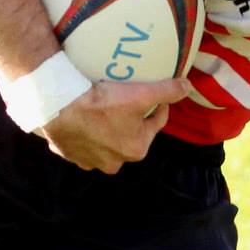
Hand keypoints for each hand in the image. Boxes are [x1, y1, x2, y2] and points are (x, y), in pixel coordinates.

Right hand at [40, 77, 188, 172]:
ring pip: (105, 143)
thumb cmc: (104, 104)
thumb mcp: (141, 94)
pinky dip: (84, 134)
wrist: (61, 109)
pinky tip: (82, 120)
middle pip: (130, 135)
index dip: (158, 105)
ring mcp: (90, 161)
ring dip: (108, 130)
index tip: (154, 92)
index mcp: (136, 149)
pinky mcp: (69, 154)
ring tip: (104, 109)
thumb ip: (168, 91)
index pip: (155, 123)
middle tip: (127, 99)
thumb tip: (188, 87)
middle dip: (132, 120)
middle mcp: (114, 162)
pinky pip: (81, 143)